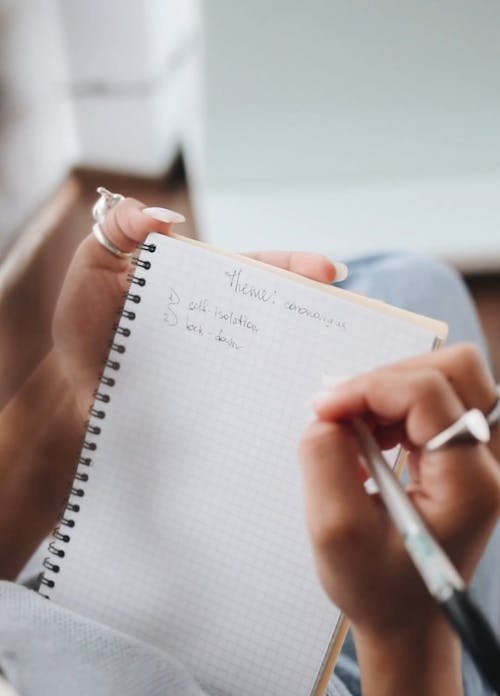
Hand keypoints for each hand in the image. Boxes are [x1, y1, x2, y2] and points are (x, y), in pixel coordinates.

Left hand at [53, 201, 343, 420]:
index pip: (250, 271)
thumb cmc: (85, 330)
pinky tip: (299, 404)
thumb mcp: (94, 267)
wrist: (74, 390)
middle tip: (351, 313)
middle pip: (273, 310)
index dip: (289, 269)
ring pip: (268, 353)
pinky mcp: (214, 398)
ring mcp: (218, 362)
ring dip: (302, 354)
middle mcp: (217, 323)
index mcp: (197, 286)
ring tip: (338, 357)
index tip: (325, 272)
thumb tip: (162, 217)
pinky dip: (274, 396)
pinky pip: (248, 395)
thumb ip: (121, 232)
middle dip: (314, 309)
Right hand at [300, 344, 499, 643]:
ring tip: (354, 429)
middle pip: (456, 369)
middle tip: (342, 410)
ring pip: (449, 378)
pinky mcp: (468, 454)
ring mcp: (485, 456)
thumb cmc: (377, 588)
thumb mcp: (335, 532)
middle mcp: (491, 463)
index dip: (369, 388)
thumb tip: (327, 414)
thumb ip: (324, 462)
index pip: (429, 395)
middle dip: (388, 378)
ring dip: (392, 390)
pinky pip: (440, 400)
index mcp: (472, 485)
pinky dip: (398, 405)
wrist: (409, 622)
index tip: (323, 411)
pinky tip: (372, 438)